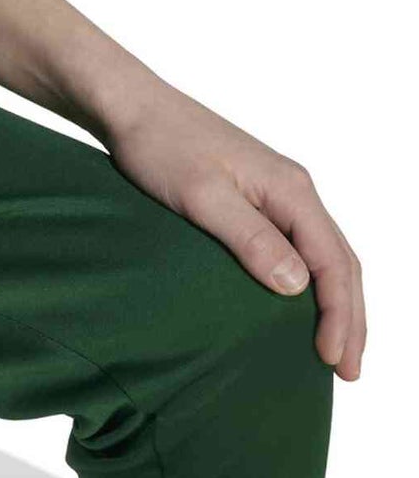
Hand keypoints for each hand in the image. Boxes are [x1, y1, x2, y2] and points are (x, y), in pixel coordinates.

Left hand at [100, 82, 363, 379]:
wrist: (127, 105)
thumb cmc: (158, 145)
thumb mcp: (201, 196)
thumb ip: (250, 238)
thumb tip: (298, 287)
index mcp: (290, 189)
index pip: (333, 262)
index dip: (339, 315)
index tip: (333, 360)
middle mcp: (292, 189)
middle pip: (339, 262)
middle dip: (349, 318)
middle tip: (347, 371)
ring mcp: (274, 192)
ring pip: (322, 255)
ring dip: (333, 302)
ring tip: (333, 349)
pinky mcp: (252, 196)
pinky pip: (297, 245)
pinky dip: (309, 281)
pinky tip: (297, 305)